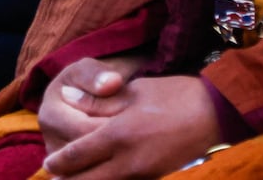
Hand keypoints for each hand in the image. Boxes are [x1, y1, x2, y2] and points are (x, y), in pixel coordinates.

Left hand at [40, 73, 220, 179]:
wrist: (215, 112)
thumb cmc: (172, 95)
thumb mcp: (131, 92)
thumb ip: (97, 101)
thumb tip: (67, 97)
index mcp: (119, 134)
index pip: (78, 155)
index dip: (60, 162)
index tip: (47, 164)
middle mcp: (128, 159)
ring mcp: (144, 173)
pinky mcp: (156, 178)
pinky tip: (103, 177)